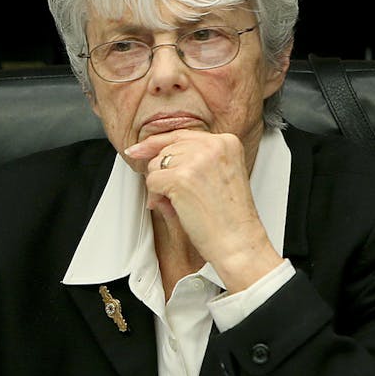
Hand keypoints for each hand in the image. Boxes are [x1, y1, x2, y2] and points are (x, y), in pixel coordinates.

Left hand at [125, 130, 282, 290]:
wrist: (238, 240)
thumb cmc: (228, 215)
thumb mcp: (219, 173)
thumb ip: (192, 158)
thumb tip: (150, 152)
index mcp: (226, 141)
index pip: (181, 135)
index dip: (155, 143)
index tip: (136, 149)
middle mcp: (213, 145)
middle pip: (165, 150)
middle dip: (162, 173)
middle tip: (174, 194)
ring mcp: (197, 160)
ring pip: (155, 165)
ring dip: (159, 186)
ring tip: (179, 202)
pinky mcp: (181, 177)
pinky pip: (152, 182)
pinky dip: (156, 197)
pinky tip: (175, 207)